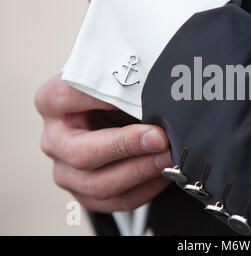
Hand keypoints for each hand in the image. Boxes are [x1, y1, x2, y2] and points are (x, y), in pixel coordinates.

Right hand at [35, 75, 171, 211]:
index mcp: (52, 102)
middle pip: (80, 153)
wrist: (113, 116)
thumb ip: (126, 84)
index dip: (104, 98)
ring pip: (98, 184)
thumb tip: (155, 95)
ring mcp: (66, 170)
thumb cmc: (114, 93)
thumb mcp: (116, 80)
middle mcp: (54, 139)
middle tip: (159, 138)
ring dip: (140, 171)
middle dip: (126, 146)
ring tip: (168, 158)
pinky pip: (116, 201)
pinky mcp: (86, 194)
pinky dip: (145, 189)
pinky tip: (164, 174)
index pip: (68, 97)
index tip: (139, 97)